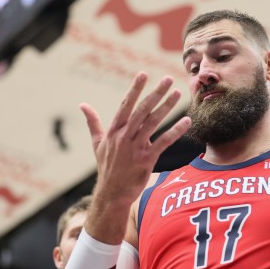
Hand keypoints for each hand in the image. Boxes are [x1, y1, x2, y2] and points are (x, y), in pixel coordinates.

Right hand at [80, 72, 190, 241]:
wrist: (111, 194)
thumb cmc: (107, 167)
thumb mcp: (97, 144)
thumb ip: (93, 122)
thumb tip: (82, 105)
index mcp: (114, 130)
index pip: (125, 105)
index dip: (134, 89)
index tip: (142, 74)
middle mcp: (124, 136)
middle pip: (142, 110)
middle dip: (155, 93)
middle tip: (167, 78)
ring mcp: (135, 148)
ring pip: (153, 123)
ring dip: (166, 107)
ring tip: (177, 93)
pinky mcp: (146, 159)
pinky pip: (163, 142)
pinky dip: (175, 131)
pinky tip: (186, 121)